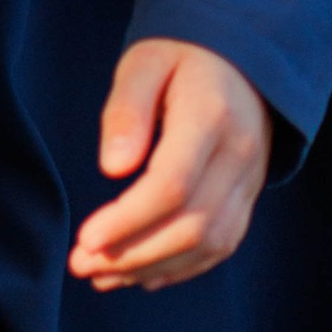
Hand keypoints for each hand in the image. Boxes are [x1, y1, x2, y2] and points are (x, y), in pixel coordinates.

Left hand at [70, 38, 268, 292]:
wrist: (240, 57)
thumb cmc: (181, 55)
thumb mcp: (144, 62)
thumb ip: (126, 109)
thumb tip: (112, 169)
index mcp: (211, 115)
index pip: (174, 185)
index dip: (129, 219)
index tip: (86, 238)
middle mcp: (239, 155)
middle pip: (192, 225)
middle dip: (133, 254)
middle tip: (81, 264)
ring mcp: (250, 179)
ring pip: (209, 243)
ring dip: (153, 267)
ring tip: (102, 275)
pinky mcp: (249, 195)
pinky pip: (223, 244)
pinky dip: (182, 267)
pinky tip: (142, 274)